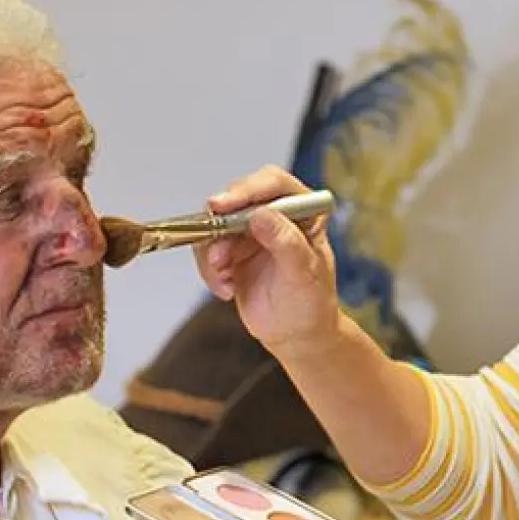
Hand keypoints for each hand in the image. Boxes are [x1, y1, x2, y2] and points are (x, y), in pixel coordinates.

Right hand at [196, 166, 340, 356]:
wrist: (297, 335)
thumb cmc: (312, 303)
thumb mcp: (304, 273)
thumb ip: (285, 242)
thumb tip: (261, 214)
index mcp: (304, 210)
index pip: (273, 184)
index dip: (247, 190)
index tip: (224, 205)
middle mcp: (276, 214)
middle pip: (237, 199)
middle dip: (221, 225)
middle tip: (218, 252)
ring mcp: (251, 232)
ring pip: (215, 224)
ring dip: (213, 251)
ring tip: (225, 278)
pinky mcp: (232, 251)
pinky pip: (207, 249)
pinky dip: (210, 270)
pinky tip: (226, 288)